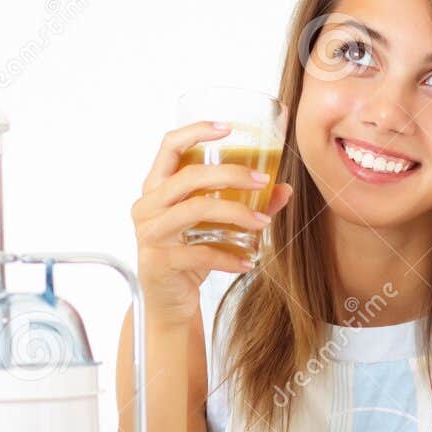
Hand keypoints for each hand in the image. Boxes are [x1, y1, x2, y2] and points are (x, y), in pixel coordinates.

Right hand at [131, 121, 292, 326]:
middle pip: (189, 175)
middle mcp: (147, 205)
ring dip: (236, 214)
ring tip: (264, 223)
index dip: (196, 131)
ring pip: (196, 209)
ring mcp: (150, 233)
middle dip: (232, 174)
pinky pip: (200, 253)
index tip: (228, 128)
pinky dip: (230, 257)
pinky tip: (250, 261)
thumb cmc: (189, 254)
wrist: (168, 303)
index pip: (169, 146)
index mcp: (156, 187)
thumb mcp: (214, 225)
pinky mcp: (159, 261)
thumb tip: (284, 188)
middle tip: (263, 181)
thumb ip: (244, 204)